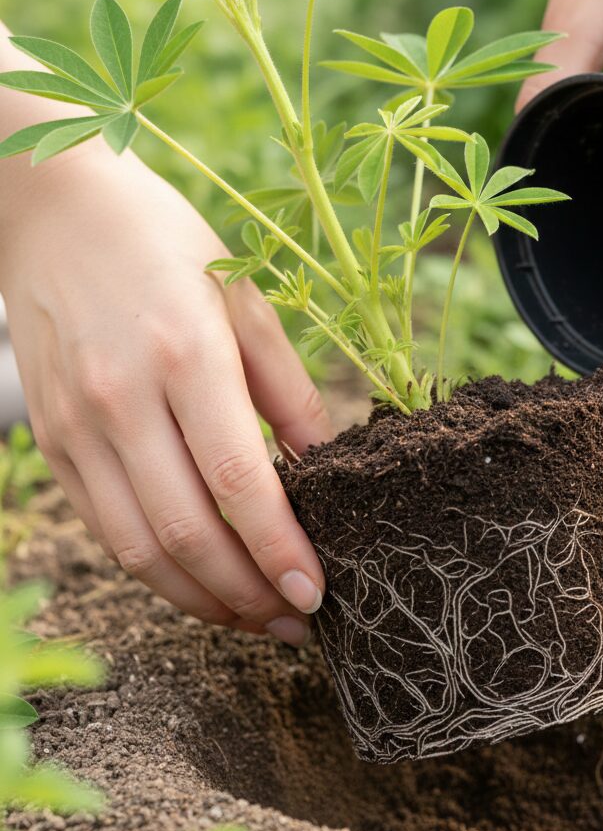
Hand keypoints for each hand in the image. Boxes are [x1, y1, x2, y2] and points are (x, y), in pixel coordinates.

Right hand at [0, 143, 331, 644]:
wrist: (56, 209)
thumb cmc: (169, 246)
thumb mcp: (246, 301)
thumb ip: (288, 392)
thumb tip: (323, 467)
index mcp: (187, 357)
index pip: (239, 482)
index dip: (279, 550)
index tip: (317, 592)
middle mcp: (123, 400)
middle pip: (187, 532)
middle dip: (248, 594)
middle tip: (298, 621)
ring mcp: (77, 426)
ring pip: (140, 546)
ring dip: (202, 598)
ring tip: (257, 620)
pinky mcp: (52, 441)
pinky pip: (106, 527)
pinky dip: (156, 570)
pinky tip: (200, 582)